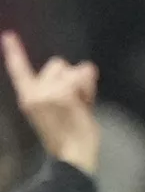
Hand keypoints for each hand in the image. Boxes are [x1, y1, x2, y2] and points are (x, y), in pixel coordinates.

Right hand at [2, 32, 99, 174]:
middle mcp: (34, 92)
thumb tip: (87, 67)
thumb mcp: (62, 110)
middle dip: (71, 76)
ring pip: (72, 69)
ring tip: (83, 104)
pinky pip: (83, 77)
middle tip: (77, 100)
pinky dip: (89, 87)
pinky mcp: (64, 93)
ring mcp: (48, 92)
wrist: (74, 156)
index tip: (9, 35)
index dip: (14, 52)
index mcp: (29, 98)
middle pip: (57, 63)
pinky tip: (86, 103)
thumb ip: (69, 89)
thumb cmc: (70, 137)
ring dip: (83, 82)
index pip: (19, 71)